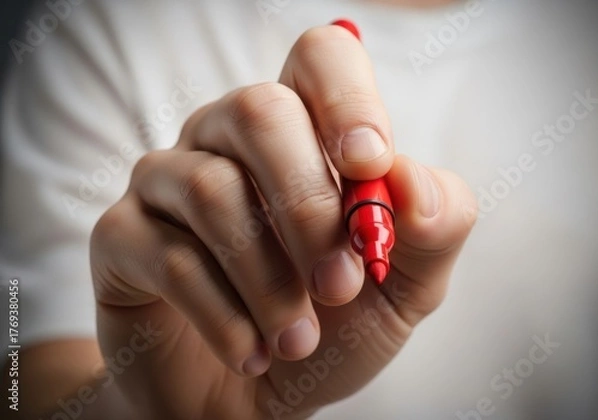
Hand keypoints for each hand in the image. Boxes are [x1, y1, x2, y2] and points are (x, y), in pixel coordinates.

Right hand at [90, 25, 476, 418]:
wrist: (258, 400)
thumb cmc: (332, 330)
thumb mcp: (405, 284)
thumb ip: (432, 226)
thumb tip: (409, 177)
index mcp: (301, 134)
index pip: (320, 58)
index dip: (347, 98)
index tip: (368, 166)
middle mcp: (226, 141)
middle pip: (258, 112)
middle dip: (309, 207)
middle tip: (341, 285)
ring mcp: (166, 182)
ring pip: (211, 189)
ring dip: (269, 279)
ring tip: (298, 340)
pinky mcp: (122, 237)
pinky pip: (168, 255)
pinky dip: (222, 315)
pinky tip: (252, 353)